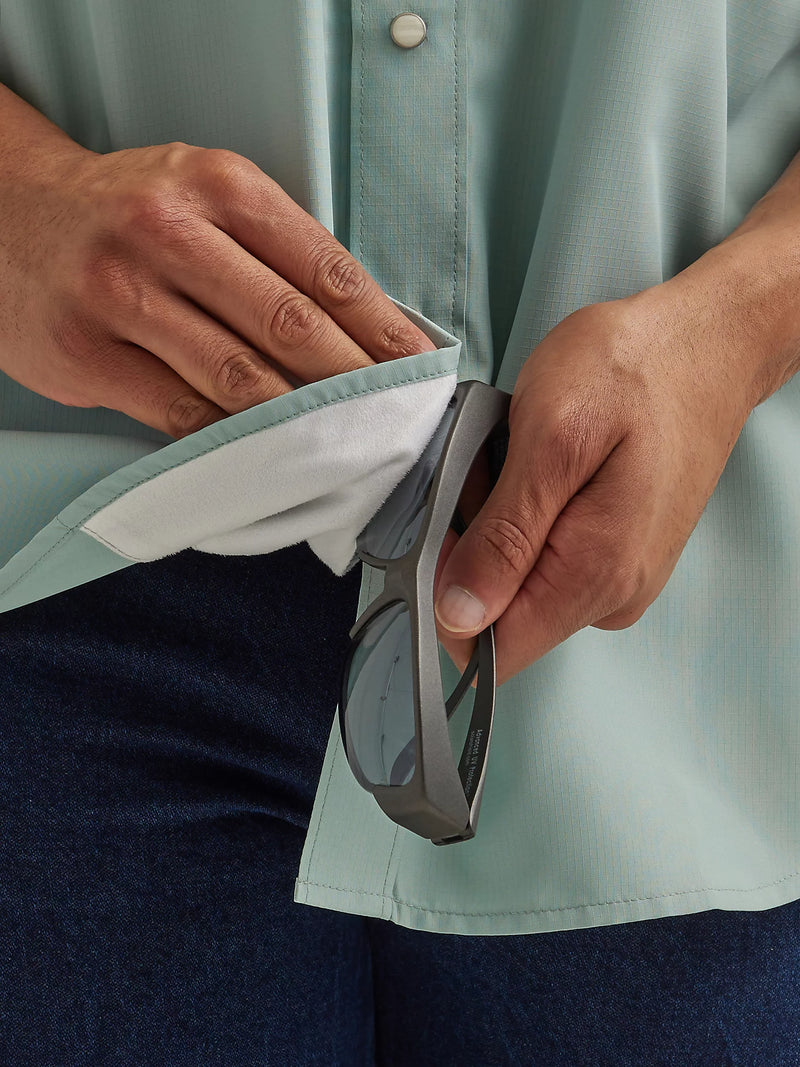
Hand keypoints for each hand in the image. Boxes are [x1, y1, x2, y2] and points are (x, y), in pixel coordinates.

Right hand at [0, 101, 430, 436]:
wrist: (10, 214)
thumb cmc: (128, 212)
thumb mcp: (205, 195)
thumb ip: (275, 252)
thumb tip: (364, 332)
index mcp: (218, 186)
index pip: (325, 268)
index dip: (384, 328)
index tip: (422, 370)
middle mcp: (168, 232)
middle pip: (290, 325)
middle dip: (357, 383)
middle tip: (400, 423)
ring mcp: (121, 295)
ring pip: (238, 379)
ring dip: (305, 424)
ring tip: (352, 450)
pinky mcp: (87, 356)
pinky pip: (181, 415)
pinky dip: (237, 444)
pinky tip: (275, 459)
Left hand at [432, 254, 772, 686]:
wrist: (710, 342)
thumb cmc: (632, 369)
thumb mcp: (552, 436)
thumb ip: (506, 536)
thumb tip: (460, 618)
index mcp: (595, 576)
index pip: (494, 650)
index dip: (446, 599)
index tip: (446, 525)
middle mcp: (612, 596)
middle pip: (501, 615)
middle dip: (473, 549)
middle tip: (491, 467)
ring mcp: (620, 579)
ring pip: (519, 584)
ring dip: (498, 527)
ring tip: (521, 455)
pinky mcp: (619, 556)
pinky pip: (547, 560)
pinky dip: (525, 517)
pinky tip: (540, 465)